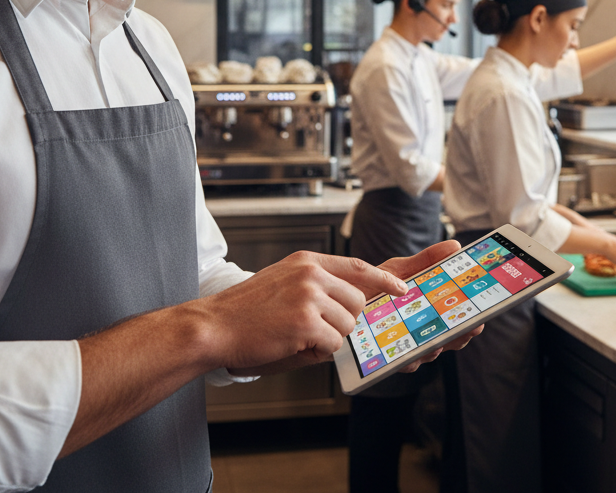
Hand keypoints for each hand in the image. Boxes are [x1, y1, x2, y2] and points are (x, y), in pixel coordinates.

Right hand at [207, 251, 406, 374]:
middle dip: (343, 321)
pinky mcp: (305, 322)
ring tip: (296, 335)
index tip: (400, 287)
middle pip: (357, 301)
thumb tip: (352, 303)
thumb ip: (317, 286)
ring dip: (327, 338)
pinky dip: (315, 352)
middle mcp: (311, 273)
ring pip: (346, 325)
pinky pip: (331, 344)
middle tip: (314, 329)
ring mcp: (309, 295)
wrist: (215, 325)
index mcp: (307, 261)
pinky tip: (291, 344)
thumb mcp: (284, 282)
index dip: (382, 279)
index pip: (357, 266)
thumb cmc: (247, 311)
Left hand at [377, 240, 483, 372]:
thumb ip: (427, 260)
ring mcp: (403, 345)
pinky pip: (399, 363)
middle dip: (460, 336)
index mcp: (427, 311)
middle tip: (470, 327)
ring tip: (437, 342)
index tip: (482, 316)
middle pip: (448, 340)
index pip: (455, 320)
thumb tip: (456, 246)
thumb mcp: (400, 269)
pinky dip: (406, 359)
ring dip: (434, 349)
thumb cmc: (372, 286)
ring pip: (426, 354)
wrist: (338, 296)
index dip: (471, 320)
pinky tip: (408, 354)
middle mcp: (419, 332)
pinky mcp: (384, 356)